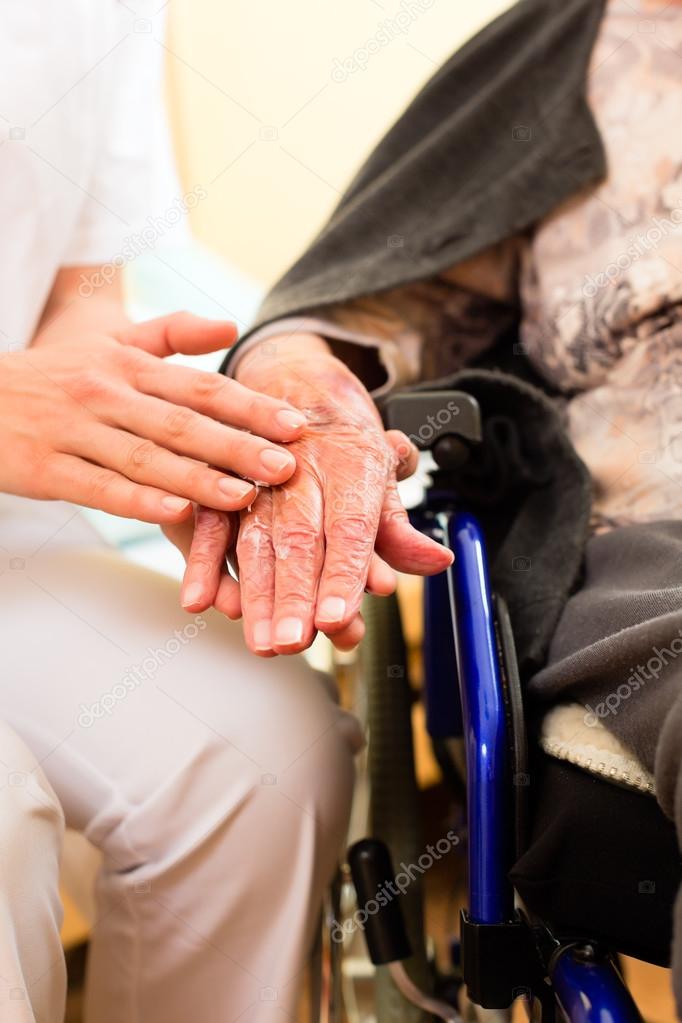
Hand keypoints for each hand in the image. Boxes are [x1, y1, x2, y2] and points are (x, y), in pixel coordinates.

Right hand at [0, 312, 306, 522]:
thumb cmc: (56, 373)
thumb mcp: (110, 342)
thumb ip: (171, 335)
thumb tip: (231, 324)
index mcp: (128, 365)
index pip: (200, 386)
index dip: (249, 407)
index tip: (295, 426)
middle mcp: (105, 392)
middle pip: (181, 422)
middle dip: (238, 445)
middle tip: (286, 467)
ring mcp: (74, 430)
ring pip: (144, 457)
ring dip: (197, 477)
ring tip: (244, 496)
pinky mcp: (46, 466)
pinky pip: (98, 486)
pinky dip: (137, 499)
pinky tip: (174, 512)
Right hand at [162, 428, 411, 635]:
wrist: (296, 385)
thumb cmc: (346, 444)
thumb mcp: (384, 475)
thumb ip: (401, 529)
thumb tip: (436, 561)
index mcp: (351, 466)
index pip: (349, 528)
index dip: (342, 574)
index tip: (335, 618)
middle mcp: (303, 471)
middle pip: (298, 540)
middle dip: (294, 596)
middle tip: (292, 641)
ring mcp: (260, 477)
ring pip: (254, 540)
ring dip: (255, 594)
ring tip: (261, 640)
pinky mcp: (226, 483)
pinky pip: (212, 525)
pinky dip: (204, 564)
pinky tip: (200, 600)